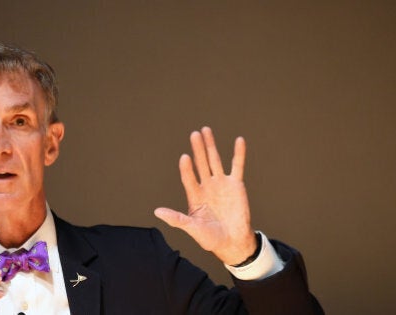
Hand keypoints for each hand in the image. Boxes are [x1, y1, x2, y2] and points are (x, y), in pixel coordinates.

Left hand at [154, 126, 255, 264]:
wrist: (233, 242)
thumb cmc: (211, 238)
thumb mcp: (192, 228)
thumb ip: (176, 219)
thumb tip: (157, 212)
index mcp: (194, 195)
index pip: (188, 177)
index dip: (186, 168)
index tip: (185, 157)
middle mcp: (206, 186)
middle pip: (201, 163)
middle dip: (198, 149)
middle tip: (194, 133)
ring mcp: (221, 184)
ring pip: (215, 160)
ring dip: (211, 146)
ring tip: (205, 130)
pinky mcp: (236, 185)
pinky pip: (237, 166)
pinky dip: (238, 153)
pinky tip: (239, 140)